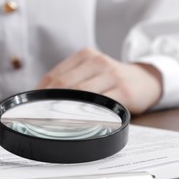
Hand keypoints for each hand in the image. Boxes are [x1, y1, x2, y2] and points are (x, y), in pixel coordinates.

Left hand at [37, 48, 162, 113]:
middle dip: (48, 103)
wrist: (146, 80)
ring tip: (52, 122)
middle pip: (63, 84)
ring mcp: (111, 75)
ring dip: (63, 110)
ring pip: (79, 94)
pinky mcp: (123, 91)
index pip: (54, 75)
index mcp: (85, 56)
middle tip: (39, 118)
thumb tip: (43, 97)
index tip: (32, 107)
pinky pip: (99, 105)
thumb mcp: (92, 71)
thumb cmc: (113, 79)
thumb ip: (71, 80)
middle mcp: (97, 62)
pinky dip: (85, 115)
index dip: (40, 93)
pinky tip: (77, 122)